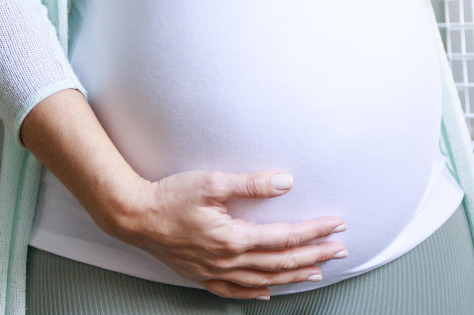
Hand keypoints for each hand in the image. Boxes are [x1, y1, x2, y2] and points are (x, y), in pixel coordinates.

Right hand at [105, 168, 348, 299]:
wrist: (133, 216)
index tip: (337, 225)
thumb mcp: (211, 183)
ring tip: (318, 273)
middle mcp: (227, 261)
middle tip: (340, 250)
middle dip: (314, 256)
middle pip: (280, 262)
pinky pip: (234, 290)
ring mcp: (213, 272)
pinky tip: (269, 291)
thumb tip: (287, 181)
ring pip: (263, 279)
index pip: (285, 238)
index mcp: (233, 238)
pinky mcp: (201, 275)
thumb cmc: (170, 196)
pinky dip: (256, 291)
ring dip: (293, 276)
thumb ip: (250, 184)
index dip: (314, 231)